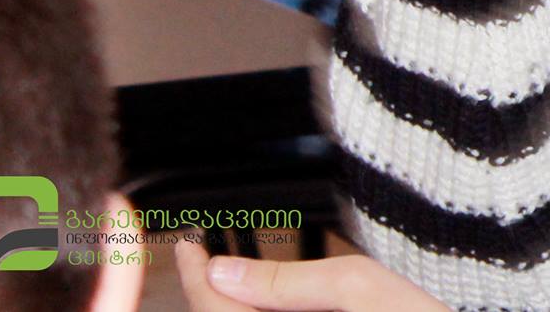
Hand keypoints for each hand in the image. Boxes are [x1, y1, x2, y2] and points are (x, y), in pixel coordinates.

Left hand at [175, 237, 449, 310]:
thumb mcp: (360, 286)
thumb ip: (289, 281)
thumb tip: (227, 271)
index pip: (215, 309)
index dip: (193, 274)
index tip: (188, 244)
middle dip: (207, 294)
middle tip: (204, 255)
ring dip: (230, 309)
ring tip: (229, 277)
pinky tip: (265, 304)